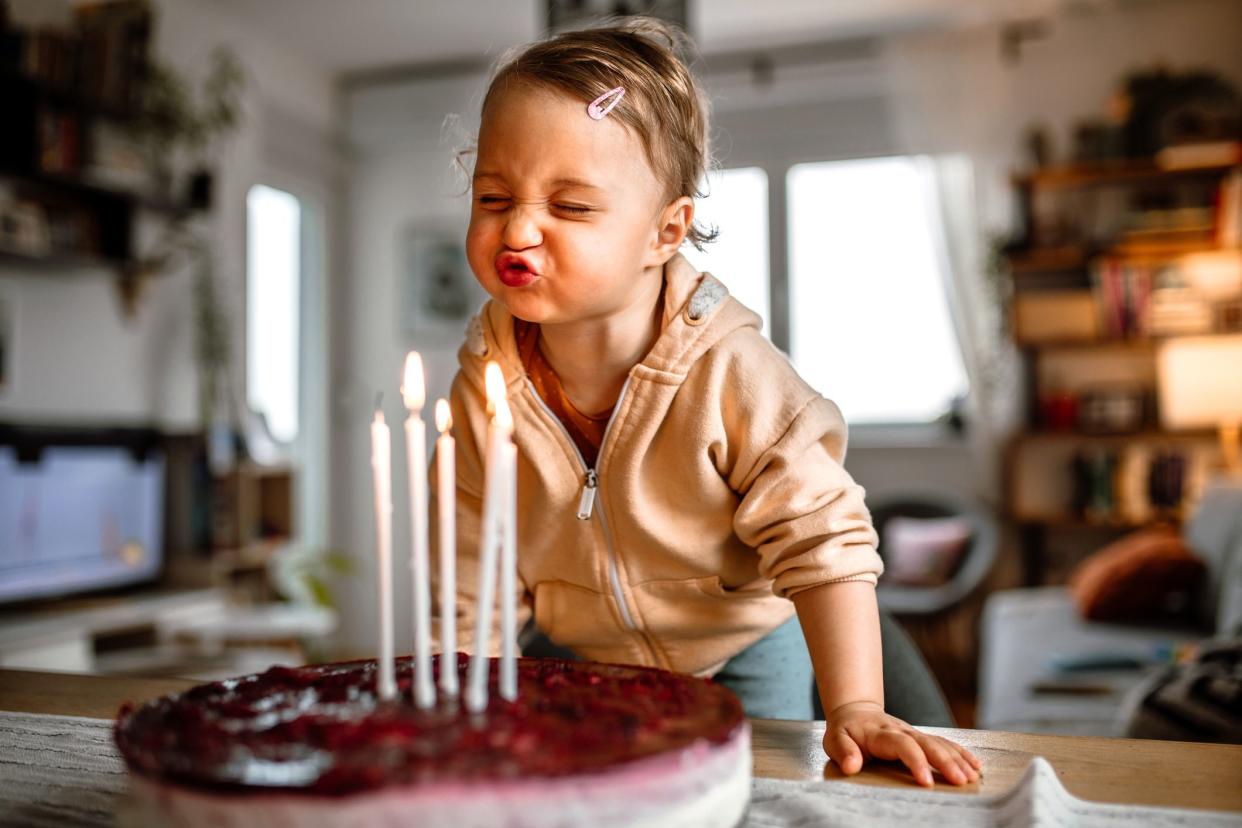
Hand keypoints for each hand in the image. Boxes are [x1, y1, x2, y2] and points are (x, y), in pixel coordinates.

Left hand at [823, 701, 981, 786]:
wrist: (855, 711)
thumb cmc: (845, 731)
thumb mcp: (835, 740)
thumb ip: (843, 752)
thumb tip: (851, 766)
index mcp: (882, 734)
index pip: (902, 745)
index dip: (916, 761)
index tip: (926, 781)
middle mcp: (902, 731)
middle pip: (928, 744)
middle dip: (946, 762)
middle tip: (960, 781)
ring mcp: (914, 732)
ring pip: (940, 743)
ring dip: (957, 759)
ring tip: (973, 777)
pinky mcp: (922, 737)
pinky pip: (945, 743)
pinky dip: (961, 753)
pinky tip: (975, 766)